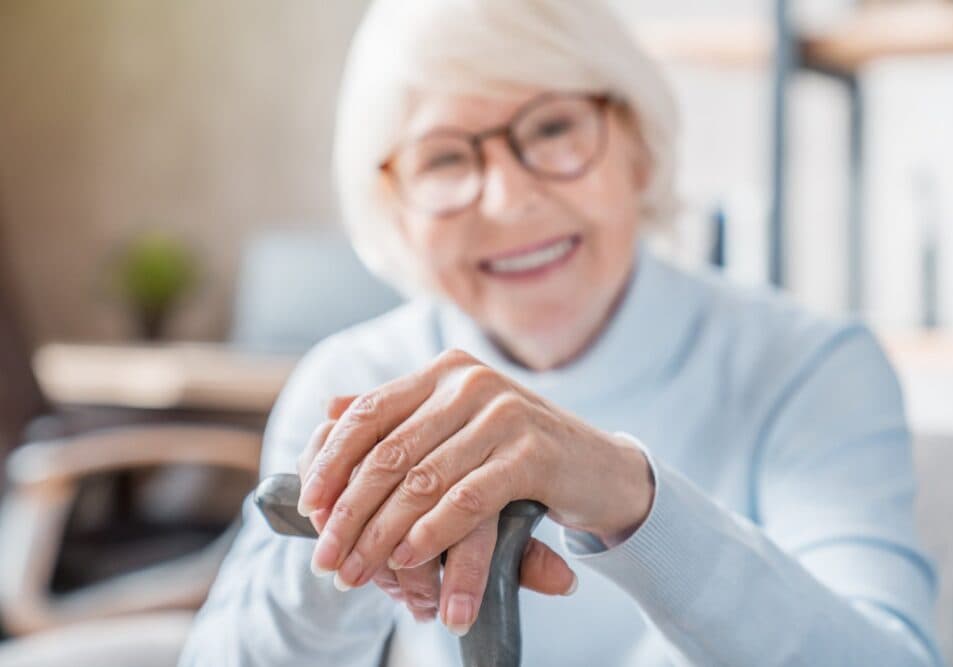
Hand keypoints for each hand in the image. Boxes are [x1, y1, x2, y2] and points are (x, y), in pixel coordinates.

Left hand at [298, 395, 577, 626]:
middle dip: (349, 513)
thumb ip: (401, 415)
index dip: (332, 460)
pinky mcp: (533, 453)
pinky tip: (408, 561)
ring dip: (382, 536)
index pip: (370, 411)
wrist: (601, 468)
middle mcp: (471, 382)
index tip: (308, 506)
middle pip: (389, 453)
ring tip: (357, 572)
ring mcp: (504, 414)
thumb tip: (329, 411)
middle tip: (326, 559)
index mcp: (445, 370)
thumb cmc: (518, 450)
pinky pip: (467, 500)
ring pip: (422, 482)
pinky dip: (431, 534)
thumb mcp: (458, 423)